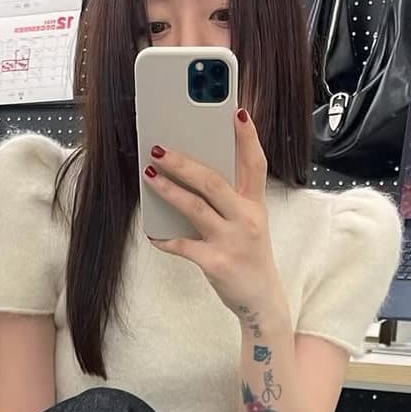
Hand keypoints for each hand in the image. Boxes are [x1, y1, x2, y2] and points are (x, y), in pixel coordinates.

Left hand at [145, 109, 282, 320]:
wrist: (261, 301)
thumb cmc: (249, 256)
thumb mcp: (249, 223)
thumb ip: (229, 199)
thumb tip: (193, 172)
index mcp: (255, 205)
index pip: (255, 163)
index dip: (248, 137)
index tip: (237, 111)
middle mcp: (246, 219)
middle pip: (213, 182)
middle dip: (184, 163)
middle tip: (159, 148)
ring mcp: (232, 241)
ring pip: (195, 208)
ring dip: (168, 190)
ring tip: (149, 175)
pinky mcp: (216, 263)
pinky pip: (183, 246)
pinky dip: (165, 238)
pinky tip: (152, 232)